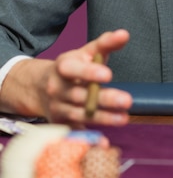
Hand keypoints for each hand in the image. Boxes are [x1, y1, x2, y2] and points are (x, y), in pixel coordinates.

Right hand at [0, 29, 131, 126]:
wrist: (40, 87)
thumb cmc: (72, 67)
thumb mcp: (85, 52)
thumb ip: (105, 44)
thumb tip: (124, 34)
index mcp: (62, 67)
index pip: (73, 69)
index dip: (89, 72)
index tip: (108, 74)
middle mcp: (57, 89)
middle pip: (80, 95)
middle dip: (104, 99)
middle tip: (126, 100)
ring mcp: (58, 108)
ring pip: (80, 114)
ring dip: (103, 118)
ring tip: (124, 117)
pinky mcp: (61, 123)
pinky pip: (75, 132)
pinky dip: (88, 138)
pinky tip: (103, 142)